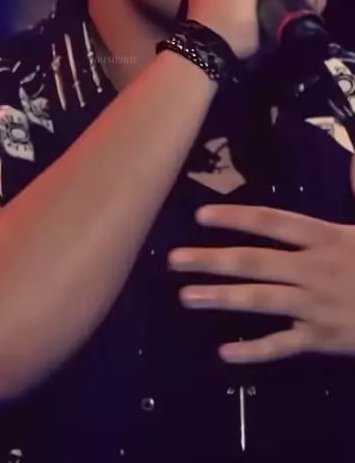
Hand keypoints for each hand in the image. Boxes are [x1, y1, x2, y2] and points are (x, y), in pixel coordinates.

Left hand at [169, 204, 354, 363]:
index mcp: (327, 237)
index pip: (272, 222)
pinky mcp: (324, 339)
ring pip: (260, 302)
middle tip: (173, 260)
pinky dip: (254, 351)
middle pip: (255, 262)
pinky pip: (283, 346)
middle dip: (211, 260)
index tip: (201, 216)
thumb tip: (351, 157)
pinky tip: (224, 352)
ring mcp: (317, 306)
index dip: (234, 218)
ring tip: (185, 295)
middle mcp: (315, 269)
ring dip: (220, 299)